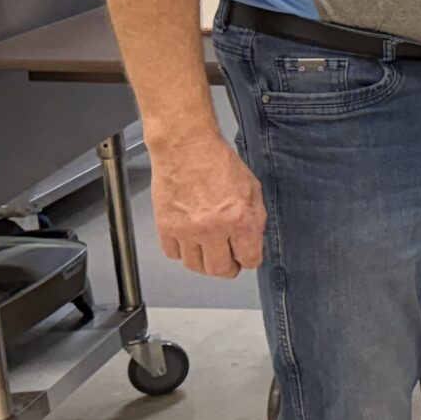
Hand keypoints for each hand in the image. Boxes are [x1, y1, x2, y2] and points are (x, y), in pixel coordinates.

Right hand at [150, 134, 266, 278]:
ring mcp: (187, 231)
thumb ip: (254, 219)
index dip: (249, 259)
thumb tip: (252, 240)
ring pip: (195, 266)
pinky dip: (182, 252)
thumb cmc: (219, 163)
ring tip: (209, 251)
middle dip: (228, 268)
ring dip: (204, 263)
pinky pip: (173, 254)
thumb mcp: (252, 189)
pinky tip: (189, 241)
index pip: (249, 259)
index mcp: (240, 220)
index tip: (246, 256)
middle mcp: (213, 230)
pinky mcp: (166, 227)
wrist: (187, 149)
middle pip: (220, 270)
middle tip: (228, 260)